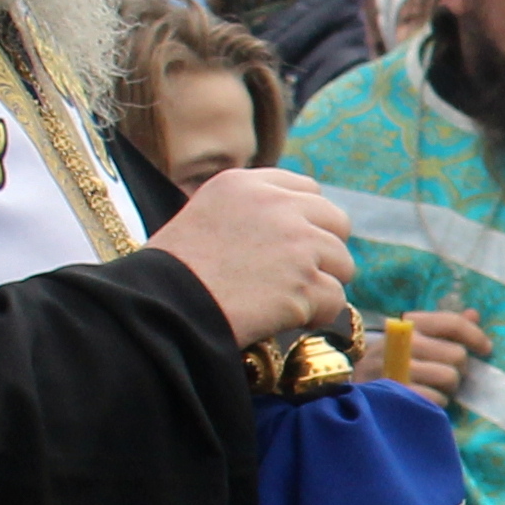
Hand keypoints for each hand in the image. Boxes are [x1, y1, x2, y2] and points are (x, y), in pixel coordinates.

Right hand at [154, 164, 356, 351]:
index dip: (307, 219)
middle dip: (325, 251)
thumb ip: (248, 211)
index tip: (293, 244)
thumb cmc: (171, 272)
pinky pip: (335, 300)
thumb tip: (292, 223)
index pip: (306, 189)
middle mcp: (277, 206)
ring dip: (322, 285)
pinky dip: (317, 315)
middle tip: (298, 276)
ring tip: (287, 301)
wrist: (162, 307)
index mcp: (246, 184)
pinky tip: (288, 320)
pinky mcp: (305, 283)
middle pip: (336, 221)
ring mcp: (296, 243)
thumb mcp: (204, 215)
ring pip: (342, 263)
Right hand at [370, 308, 486, 398]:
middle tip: (446, 376)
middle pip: (457, 355)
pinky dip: (435, 402)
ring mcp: (397, 368)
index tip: (486, 348)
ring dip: (448, 388)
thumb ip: (442, 328)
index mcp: (407, 326)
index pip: (451, 323)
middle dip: (458, 369)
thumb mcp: (410, 341)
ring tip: (433, 389)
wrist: (346, 392)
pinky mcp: (396, 394)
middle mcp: (401, 342)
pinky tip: (423, 401)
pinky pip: (436, 398)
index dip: (475, 335)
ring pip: (449, 377)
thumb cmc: (388, 365)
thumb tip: (473, 314)